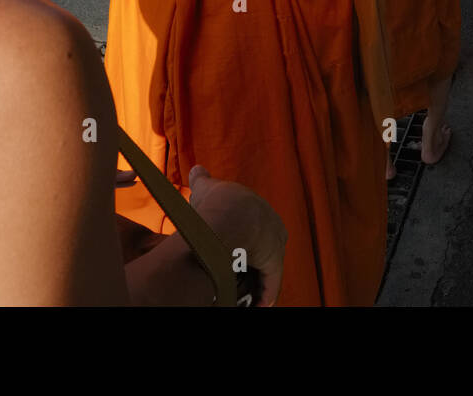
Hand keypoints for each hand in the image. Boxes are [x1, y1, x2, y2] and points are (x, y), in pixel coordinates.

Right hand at [188, 165, 286, 305]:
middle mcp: (274, 227)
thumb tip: (196, 169)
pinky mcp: (274, 261)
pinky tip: (258, 305)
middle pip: (263, 251)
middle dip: (252, 262)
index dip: (243, 242)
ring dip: (257, 281)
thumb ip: (203, 179)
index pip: (256, 231)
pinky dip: (264, 294)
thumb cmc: (216, 201)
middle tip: (236, 274)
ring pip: (266, 268)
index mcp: (261, 211)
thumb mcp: (208, 187)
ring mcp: (275, 244)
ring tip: (242, 294)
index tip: (232, 252)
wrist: (224, 213)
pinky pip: (270, 281)